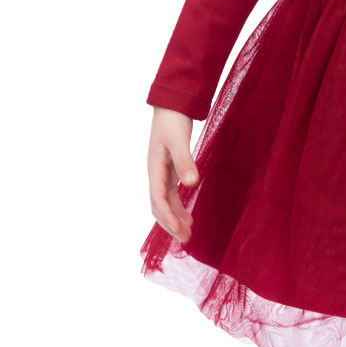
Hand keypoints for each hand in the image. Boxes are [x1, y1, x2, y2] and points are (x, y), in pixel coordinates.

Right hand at [147, 107, 198, 241]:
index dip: (167, 217)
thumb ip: (185, 162)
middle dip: (170, 224)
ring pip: (165, 203)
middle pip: (159, 206)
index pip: (157, 200)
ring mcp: (162, 173)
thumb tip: (190, 184)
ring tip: (188, 233)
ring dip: (175, 218)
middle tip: (185, 239)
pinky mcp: (170, 171)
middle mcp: (156, 174)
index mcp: (155, 169)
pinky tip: (188, 215)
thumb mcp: (179, 141)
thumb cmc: (173, 122)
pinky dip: (178, 207)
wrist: (171, 107)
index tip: (179, 231)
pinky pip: (171, 195)